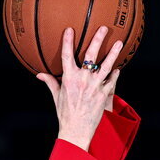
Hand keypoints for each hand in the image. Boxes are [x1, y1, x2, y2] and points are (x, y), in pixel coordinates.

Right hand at [37, 26, 122, 150]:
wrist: (76, 130)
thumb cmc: (65, 114)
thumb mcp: (56, 97)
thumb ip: (50, 82)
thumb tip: (39, 75)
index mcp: (69, 78)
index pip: (67, 55)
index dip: (68, 41)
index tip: (70, 29)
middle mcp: (82, 80)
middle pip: (91, 55)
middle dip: (98, 39)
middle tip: (104, 28)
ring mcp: (95, 86)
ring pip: (106, 65)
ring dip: (113, 53)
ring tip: (119, 43)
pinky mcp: (104, 94)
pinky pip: (111, 80)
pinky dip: (115, 74)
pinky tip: (117, 69)